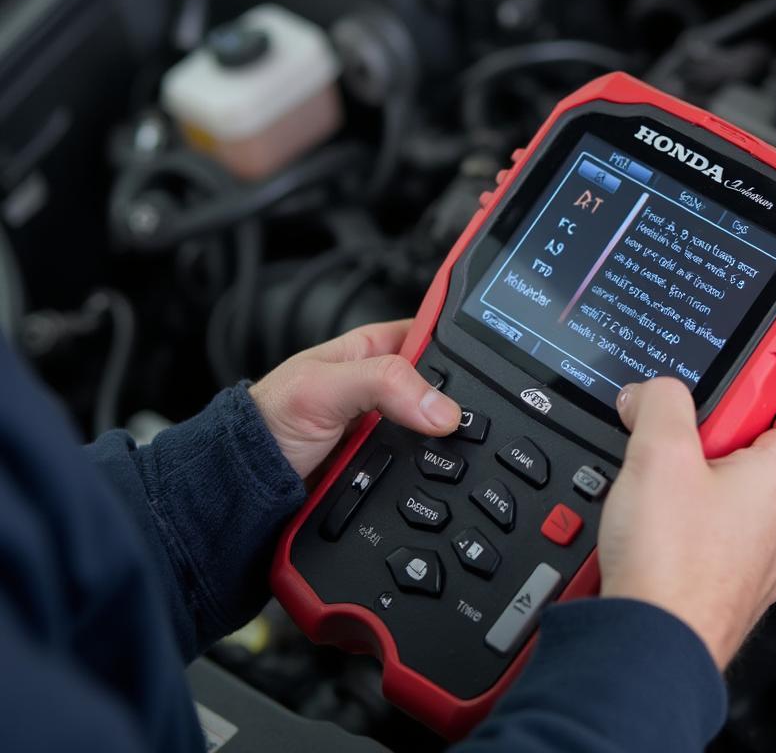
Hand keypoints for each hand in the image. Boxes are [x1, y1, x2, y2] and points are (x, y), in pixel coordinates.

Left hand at [250, 320, 460, 479]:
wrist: (246, 484)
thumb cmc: (268, 422)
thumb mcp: (322, 388)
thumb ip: (383, 384)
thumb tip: (441, 408)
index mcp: (374, 348)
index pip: (432, 332)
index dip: (459, 344)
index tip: (488, 365)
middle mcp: (387, 386)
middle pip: (443, 387)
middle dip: (454, 403)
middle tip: (460, 419)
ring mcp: (389, 427)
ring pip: (437, 432)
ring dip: (442, 445)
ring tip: (444, 451)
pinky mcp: (388, 466)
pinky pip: (423, 468)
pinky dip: (429, 475)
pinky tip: (431, 477)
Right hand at [598, 357, 775, 669]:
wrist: (651, 648)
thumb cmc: (671, 567)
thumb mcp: (658, 456)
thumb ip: (660, 403)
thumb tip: (654, 390)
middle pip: (773, 438)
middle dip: (731, 410)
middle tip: (690, 399)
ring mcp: (759, 548)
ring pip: (741, 481)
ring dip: (706, 458)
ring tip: (658, 456)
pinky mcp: (729, 572)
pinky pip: (720, 518)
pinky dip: (693, 499)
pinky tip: (655, 504)